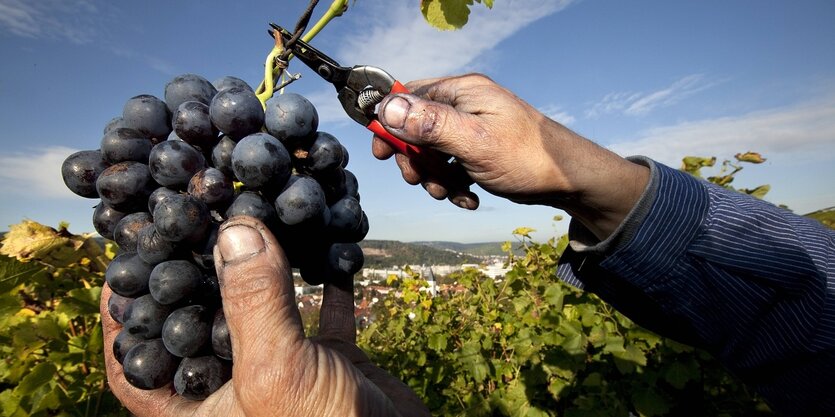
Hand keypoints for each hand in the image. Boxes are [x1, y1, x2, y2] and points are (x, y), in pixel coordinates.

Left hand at [101, 216, 429, 416]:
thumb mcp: (278, 371)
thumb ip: (254, 303)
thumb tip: (234, 230)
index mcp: (201, 411)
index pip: (137, 368)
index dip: (123, 322)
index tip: (124, 269)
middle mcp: (237, 388)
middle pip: (201, 323)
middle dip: (199, 275)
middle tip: (194, 224)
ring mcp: (284, 371)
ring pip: (262, 310)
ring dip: (264, 268)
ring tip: (255, 222)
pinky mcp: (328, 361)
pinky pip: (322, 309)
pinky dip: (325, 277)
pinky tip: (326, 242)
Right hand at [372, 74, 648, 239]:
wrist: (569, 181)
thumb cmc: (527, 157)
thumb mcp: (473, 142)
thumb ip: (429, 125)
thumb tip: (387, 109)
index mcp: (463, 91)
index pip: (409, 96)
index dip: (391, 124)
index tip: (384, 154)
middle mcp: (466, 104)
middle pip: (417, 128)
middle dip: (416, 160)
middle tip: (421, 182)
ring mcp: (474, 127)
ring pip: (433, 152)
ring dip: (435, 178)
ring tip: (451, 193)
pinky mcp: (481, 148)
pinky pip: (452, 165)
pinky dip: (454, 184)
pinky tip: (468, 197)